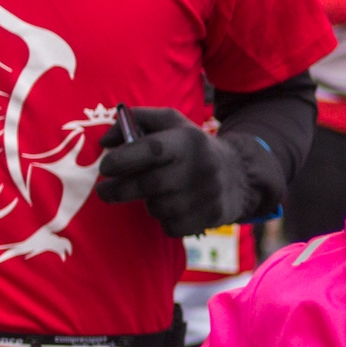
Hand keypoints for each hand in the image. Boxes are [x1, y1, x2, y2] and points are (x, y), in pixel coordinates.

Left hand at [97, 108, 252, 236]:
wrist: (240, 175)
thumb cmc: (192, 147)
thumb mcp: (171, 123)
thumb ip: (136, 120)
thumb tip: (105, 142)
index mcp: (188, 140)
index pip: (151, 149)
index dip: (122, 159)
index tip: (105, 167)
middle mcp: (201, 166)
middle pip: (149, 184)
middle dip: (118, 190)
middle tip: (104, 191)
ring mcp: (208, 194)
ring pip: (158, 208)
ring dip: (148, 204)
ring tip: (156, 194)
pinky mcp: (212, 217)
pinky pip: (171, 227)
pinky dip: (165, 220)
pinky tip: (174, 208)